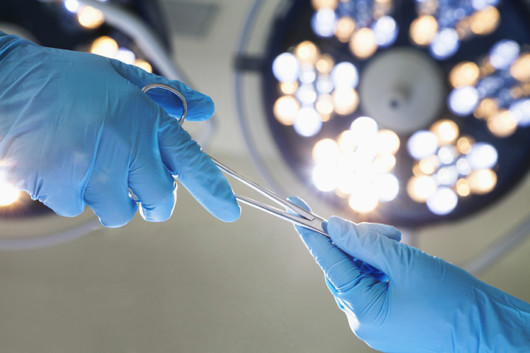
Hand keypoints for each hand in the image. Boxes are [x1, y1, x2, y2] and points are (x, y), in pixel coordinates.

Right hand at [0, 33, 239, 225]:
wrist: (6, 86)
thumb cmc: (67, 82)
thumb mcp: (122, 78)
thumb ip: (167, 96)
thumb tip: (203, 108)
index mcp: (145, 119)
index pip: (190, 162)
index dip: (214, 190)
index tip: (230, 211)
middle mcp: (125, 148)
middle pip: (160, 201)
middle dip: (156, 200)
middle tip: (140, 185)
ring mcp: (94, 172)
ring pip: (122, 212)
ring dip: (114, 198)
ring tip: (93, 166)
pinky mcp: (64, 189)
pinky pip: (82, 209)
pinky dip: (78, 195)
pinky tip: (64, 166)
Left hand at [291, 197, 529, 351]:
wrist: (490, 331)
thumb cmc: (453, 302)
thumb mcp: (405, 263)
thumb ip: (365, 244)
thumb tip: (333, 227)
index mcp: (363, 311)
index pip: (330, 264)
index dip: (312, 235)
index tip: (296, 212)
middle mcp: (363, 318)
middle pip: (345, 266)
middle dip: (359, 242)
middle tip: (385, 233)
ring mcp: (376, 319)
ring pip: (359, 273)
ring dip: (374, 252)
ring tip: (401, 246)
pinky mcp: (388, 315)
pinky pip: (373, 283)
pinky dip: (382, 265)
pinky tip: (400, 257)